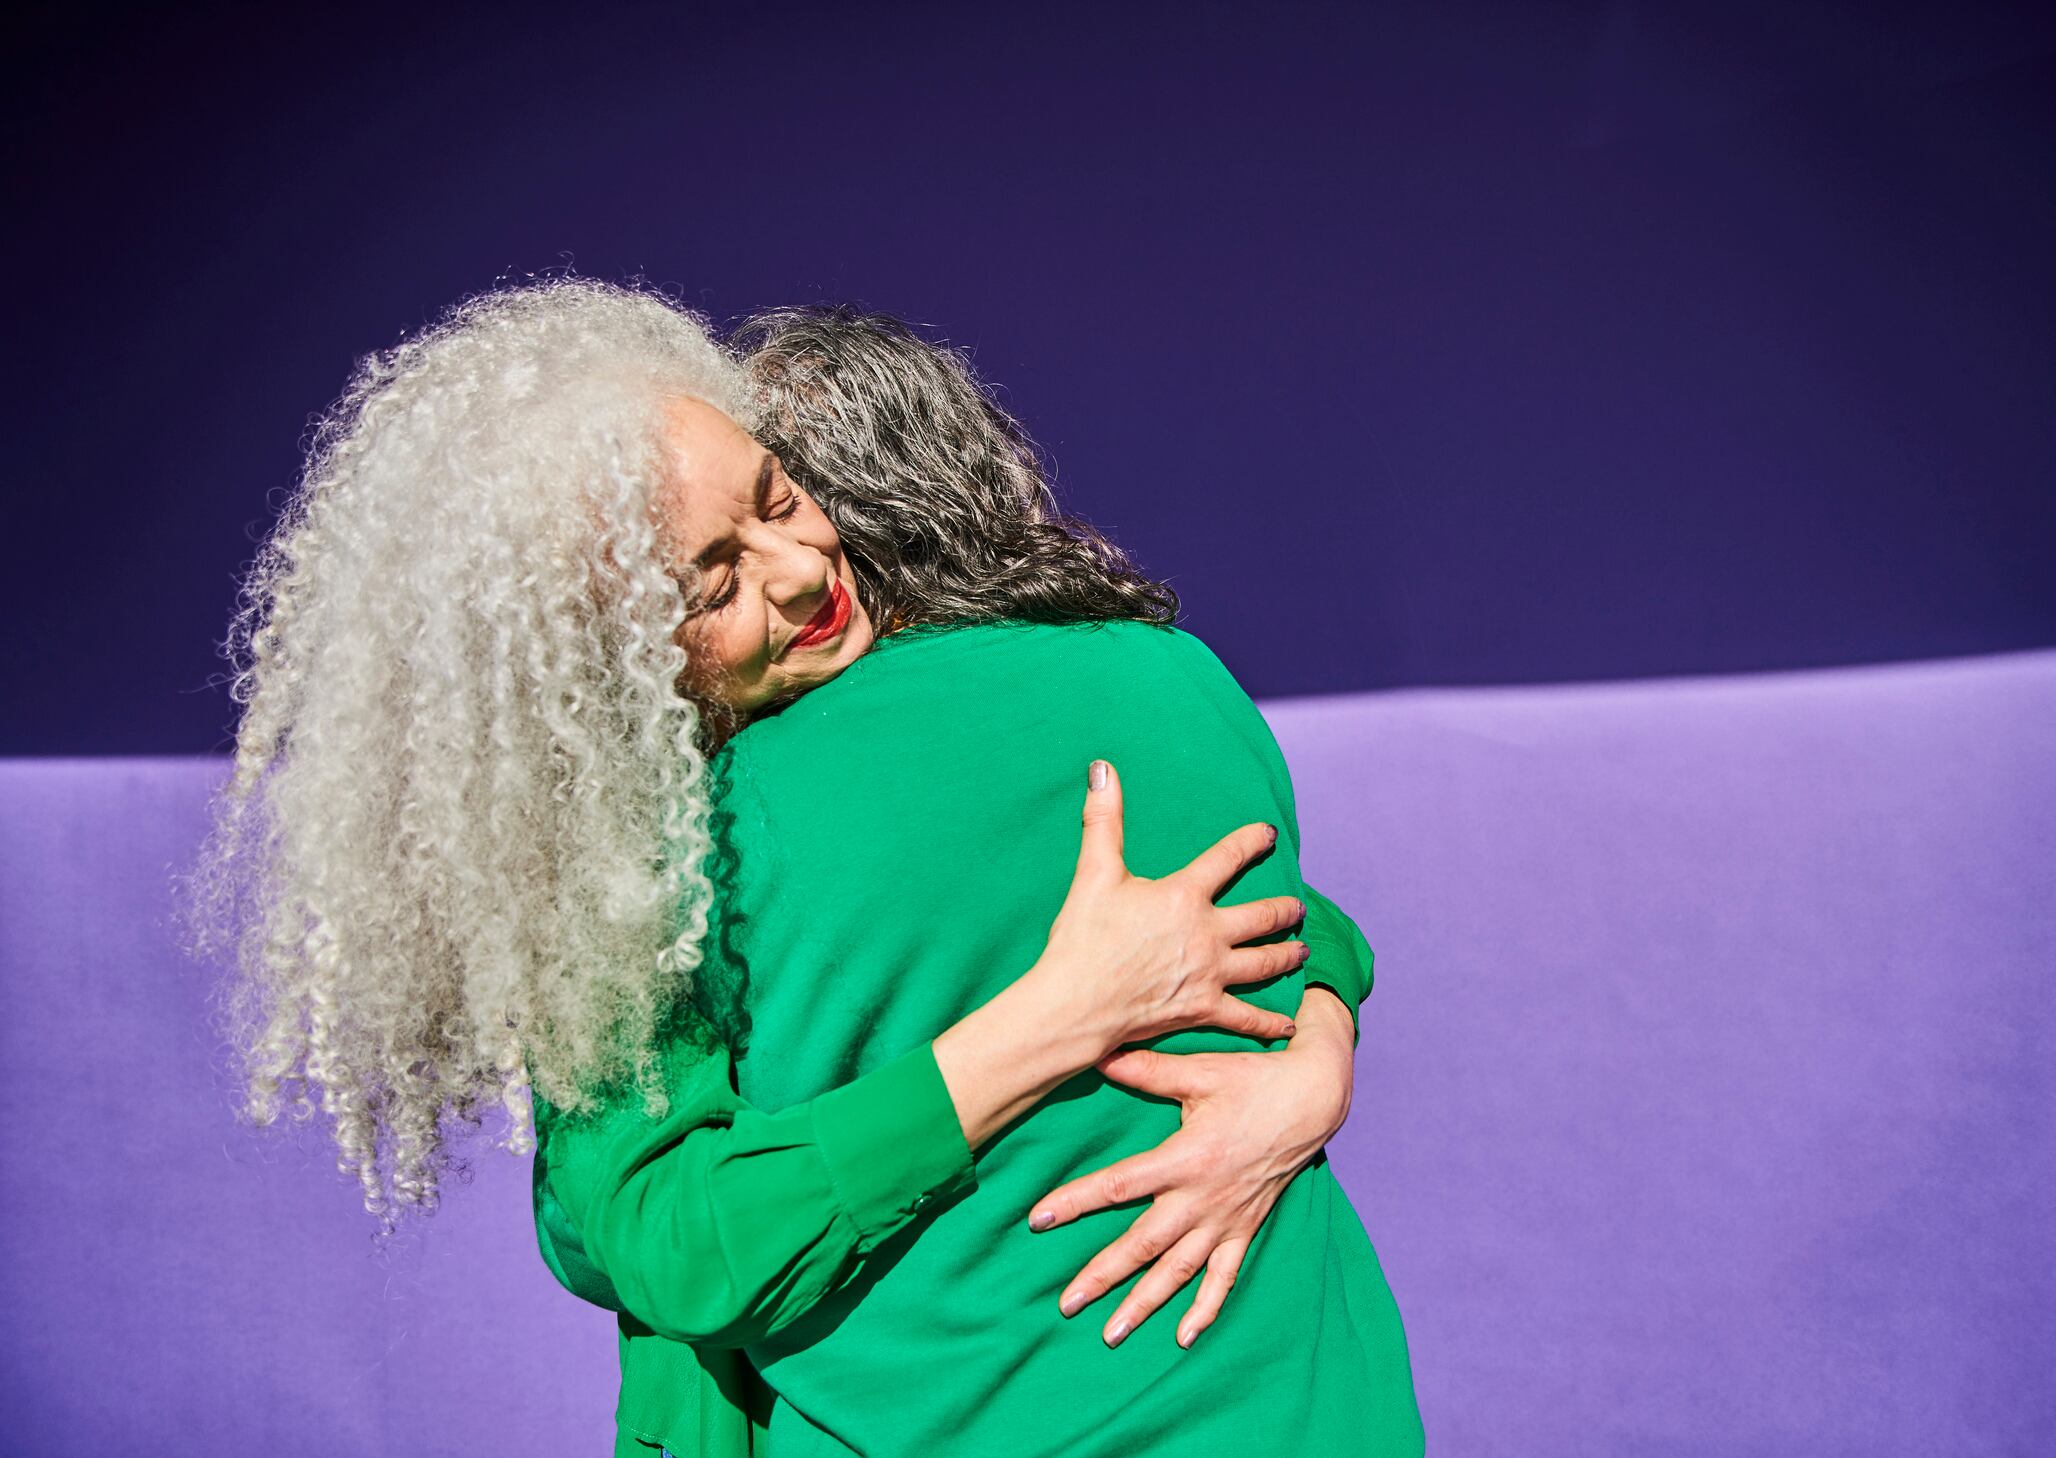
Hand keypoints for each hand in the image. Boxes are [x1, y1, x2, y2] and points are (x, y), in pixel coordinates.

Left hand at [1026, 984, 1356, 1348]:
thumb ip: (1148, 1070)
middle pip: (1144, 1244)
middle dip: (1103, 1276)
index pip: (1120, 1186)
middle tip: (1067, 1303)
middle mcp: (1204, 1197)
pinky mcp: (1246, 1227)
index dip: (1077, 1202)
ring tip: (1112, 1333)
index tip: (1039, 1219)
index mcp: (1187, 1158)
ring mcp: (1226, 1218)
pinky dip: (1206, 1308)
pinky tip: (1184, 1336)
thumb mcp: (1201, 1071)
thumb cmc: (1255, 1080)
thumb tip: (1100, 1054)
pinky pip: (1225, 1276)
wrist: (1314, 1099)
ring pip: (1179, 1270)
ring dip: (1145, 1303)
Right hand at [1029, 760, 1309, 1061]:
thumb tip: (1102, 768)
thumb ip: (1104, 819)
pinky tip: (1288, 1026)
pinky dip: (1269, 1023)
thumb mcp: (1094, 873)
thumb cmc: (1083, 939)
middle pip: (1261, 917)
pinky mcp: (1204, 1009)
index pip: (1227, 858)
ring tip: (1302, 951)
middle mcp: (1208, 934)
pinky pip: (1247, 1018)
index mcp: (1184, 895)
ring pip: (1264, 963)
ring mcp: (1211, 974)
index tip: (1268, 834)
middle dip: (1284, 909)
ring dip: (1286, 954)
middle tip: (1297, 905)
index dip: (1250, 842)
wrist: (1076, 1004)